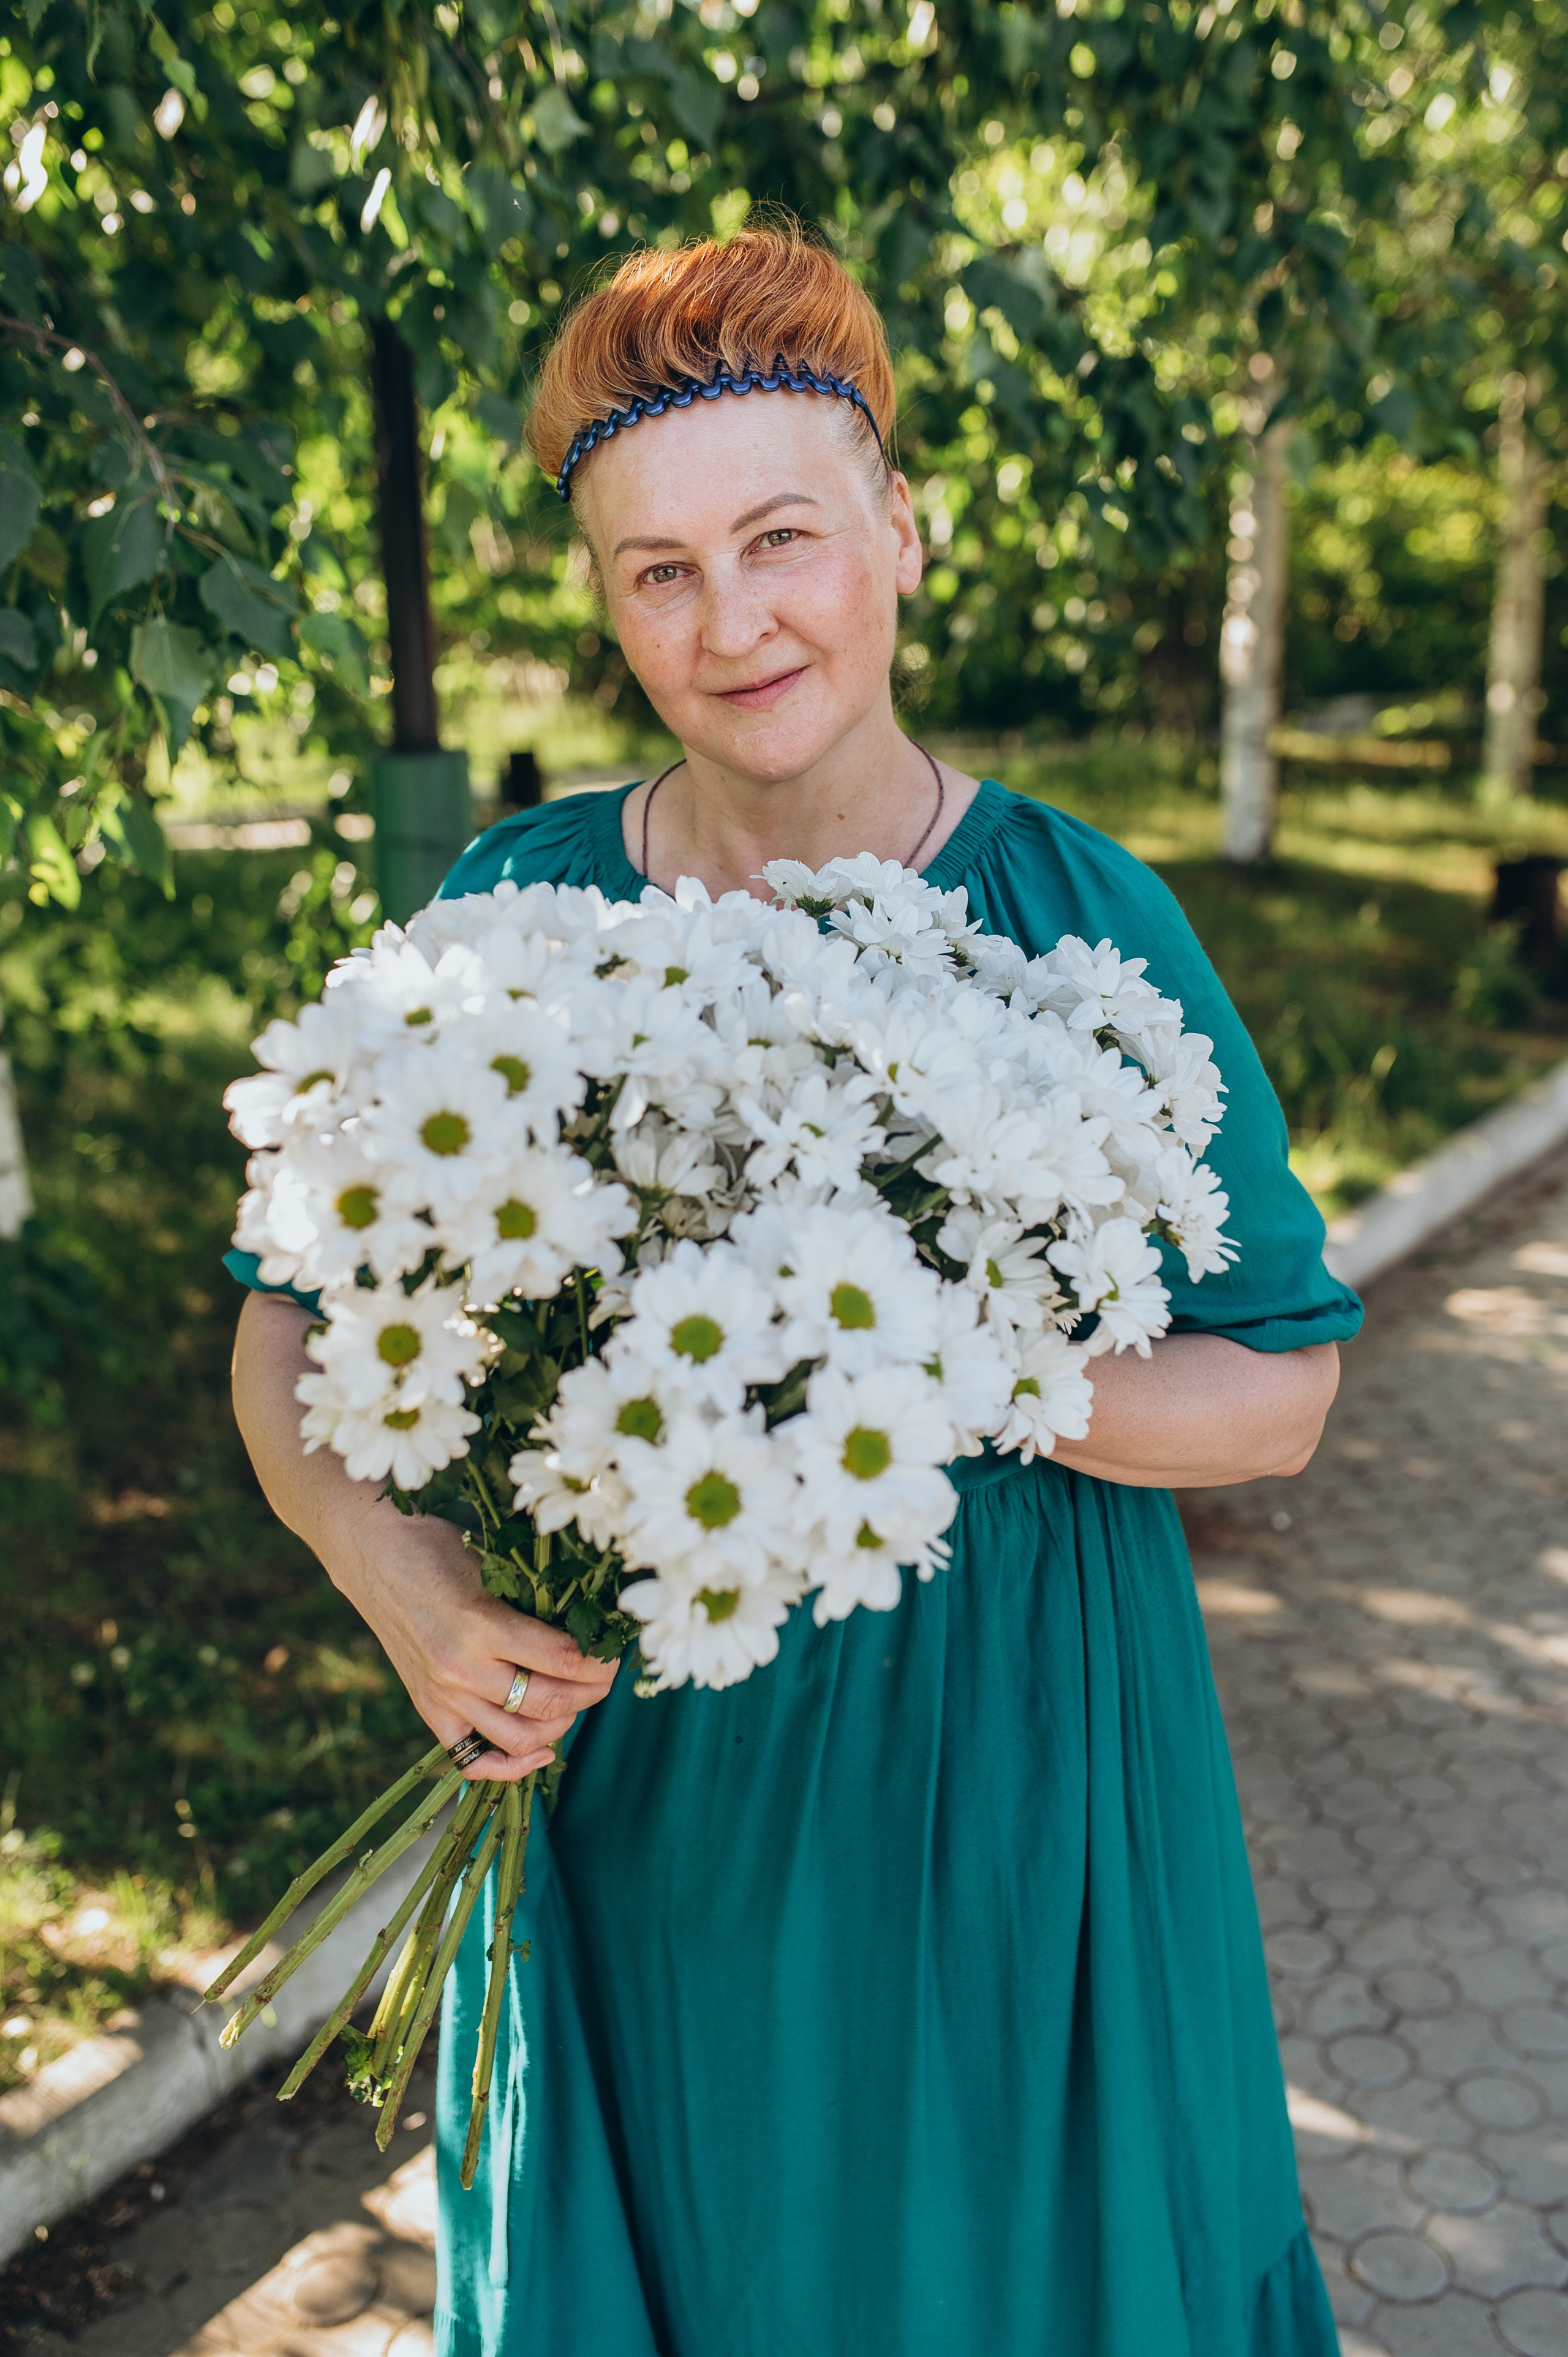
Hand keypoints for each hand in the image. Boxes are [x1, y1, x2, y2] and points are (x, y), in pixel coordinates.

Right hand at [329, 1502, 617, 1782]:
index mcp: (484, 1625)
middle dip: (590, 1693)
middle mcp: (463, 1669)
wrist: (374, 1554)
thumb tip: (591, 1628)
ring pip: (520, 1737)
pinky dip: (512, 1766)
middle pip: (549, 1703)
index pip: (565, 1661)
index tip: (616, 1653)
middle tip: (605, 1678)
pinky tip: (541, 1751)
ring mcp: (443, 1696)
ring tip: (574, 1702)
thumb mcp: (495, 1564)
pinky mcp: (428, 1710)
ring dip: (560, 1725)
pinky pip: (473, 1761)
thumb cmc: (439, 1547)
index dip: (601, 1663)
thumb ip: (536, 1603)